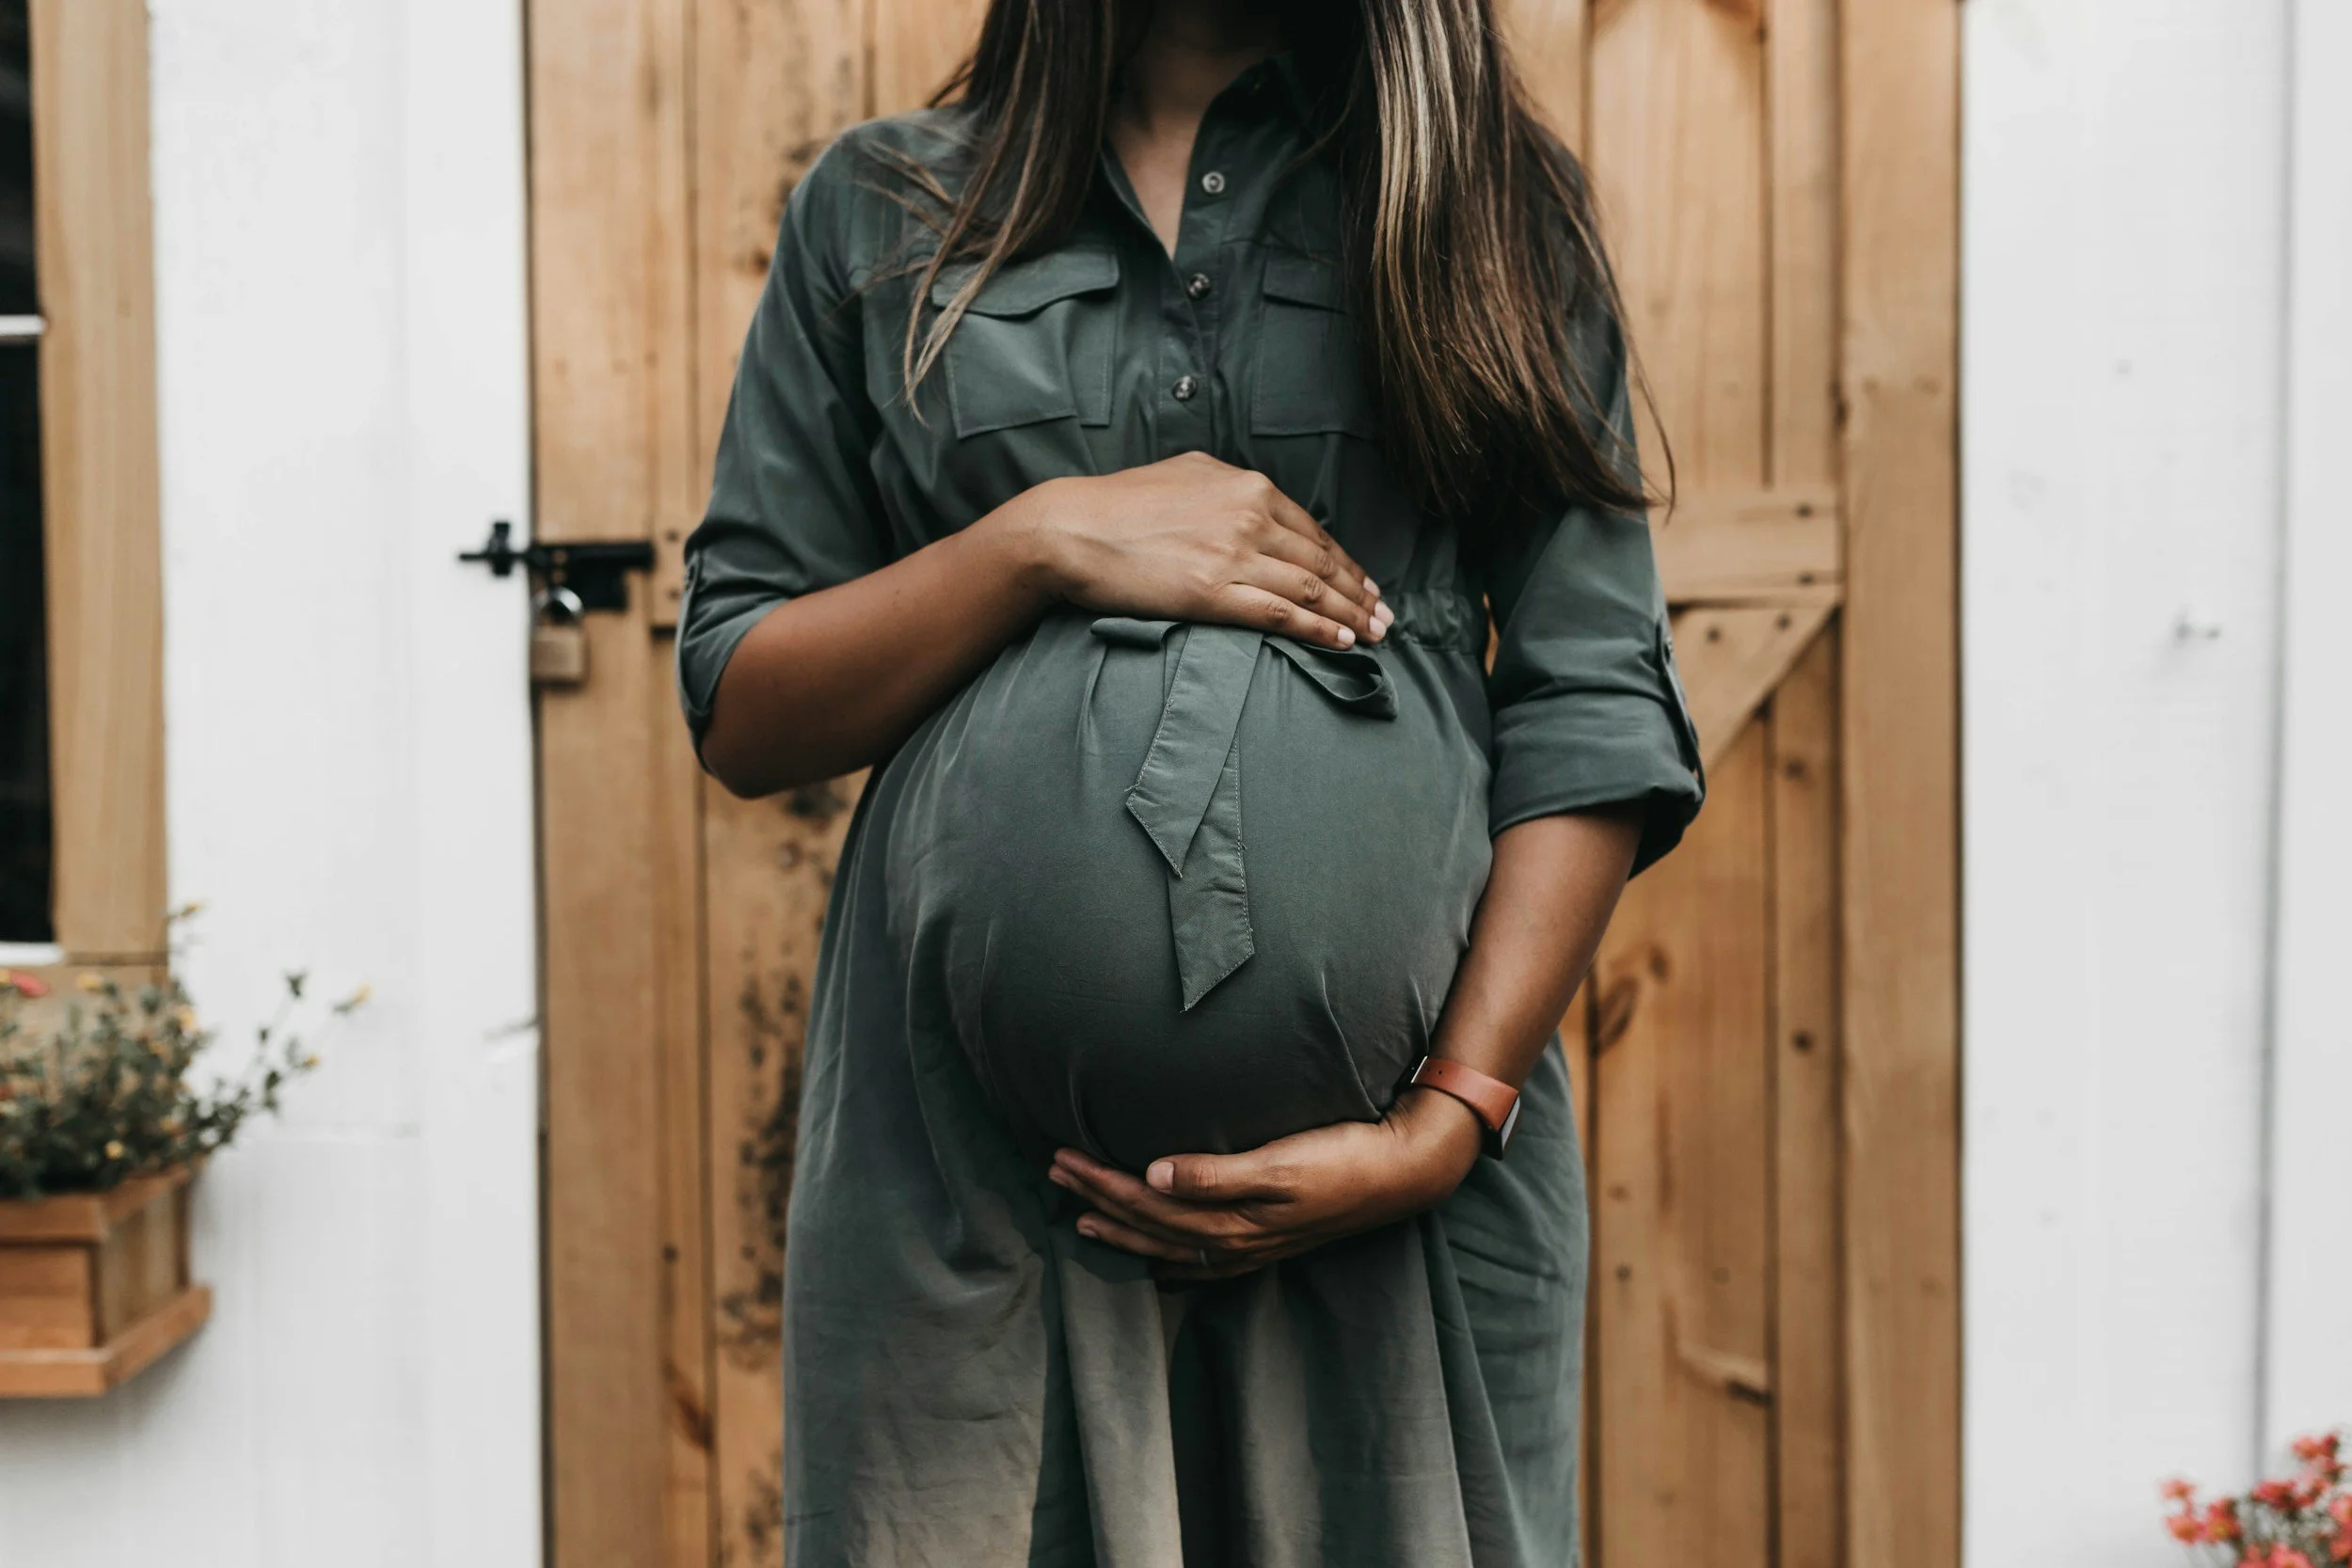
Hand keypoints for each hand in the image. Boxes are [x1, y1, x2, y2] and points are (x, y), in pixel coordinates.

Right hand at [998, 452, 1392, 651]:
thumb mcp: (1184, 475)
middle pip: (1321, 561)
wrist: (1071, 529)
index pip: (1313, 530)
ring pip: (1309, 588)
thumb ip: (1227, 487)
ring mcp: (1233, 554)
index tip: (1365, 585)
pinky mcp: (1213, 591)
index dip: (1345, 562)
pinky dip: (1317, 629)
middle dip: (1359, 593)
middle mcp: (1249, 515)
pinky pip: (1281, 613)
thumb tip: (1253, 499)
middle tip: (1385, 617)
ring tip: (1373, 634)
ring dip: (1349, 615)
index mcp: (1246, 486)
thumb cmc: (1119, 505)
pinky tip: (1340, 642)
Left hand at [1047, 1087, 1483, 1281]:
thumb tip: (1152, 1175)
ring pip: (1168, 1244)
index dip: (1100, 1181)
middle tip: (1054, 1172)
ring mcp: (1251, 1246)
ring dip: (1122, 1228)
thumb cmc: (1342, 1157)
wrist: (1402, 1172)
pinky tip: (1157, 1260)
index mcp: (1230, 1220)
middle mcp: (1234, 1241)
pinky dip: (1168, 1257)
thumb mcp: (1280, 1161)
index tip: (1061, 1157)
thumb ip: (1215, 1173)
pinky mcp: (1268, 1240)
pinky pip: (1201, 1259)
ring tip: (1082, 1215)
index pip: (1145, 1203)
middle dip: (1097, 1200)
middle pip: (1148, 1224)